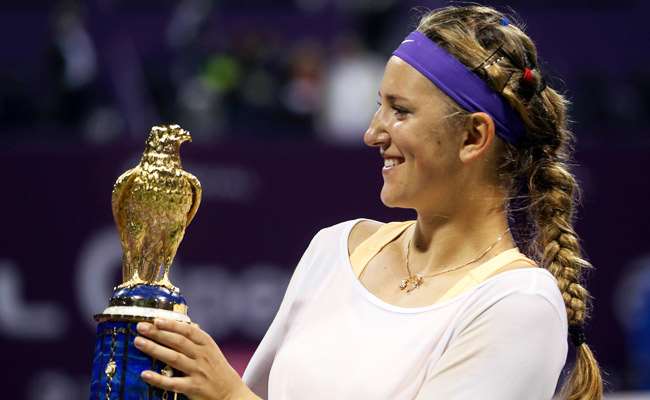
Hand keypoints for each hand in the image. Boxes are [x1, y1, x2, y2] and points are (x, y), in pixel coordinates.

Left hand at [134, 318, 253, 399]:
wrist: (232, 395)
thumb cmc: (219, 372)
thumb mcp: (213, 352)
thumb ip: (198, 340)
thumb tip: (186, 324)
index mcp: (207, 345)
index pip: (188, 330)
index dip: (172, 324)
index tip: (156, 319)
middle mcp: (203, 356)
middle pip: (178, 341)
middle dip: (158, 333)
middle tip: (140, 327)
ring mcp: (198, 372)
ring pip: (173, 358)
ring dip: (154, 349)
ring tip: (138, 342)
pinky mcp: (194, 388)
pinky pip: (173, 383)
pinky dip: (158, 379)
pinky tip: (145, 374)